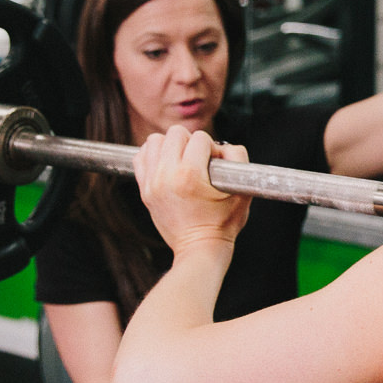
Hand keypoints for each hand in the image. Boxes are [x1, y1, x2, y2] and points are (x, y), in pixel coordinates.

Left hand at [134, 125, 251, 255]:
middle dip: (190, 142)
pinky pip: (140, 157)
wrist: (199, 248)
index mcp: (190, 175)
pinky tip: (166, 165)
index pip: (200, 138)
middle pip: (175, 133)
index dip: (213, 148)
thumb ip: (239, 160)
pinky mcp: (145, 190)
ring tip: (181, 159)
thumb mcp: (242, 192)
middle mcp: (167, 175)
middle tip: (198, 159)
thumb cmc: (223, 223)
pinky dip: (153, 155)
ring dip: (170, 145)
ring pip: (154, 140)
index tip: (215, 164)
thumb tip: (221, 147)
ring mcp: (152, 183)